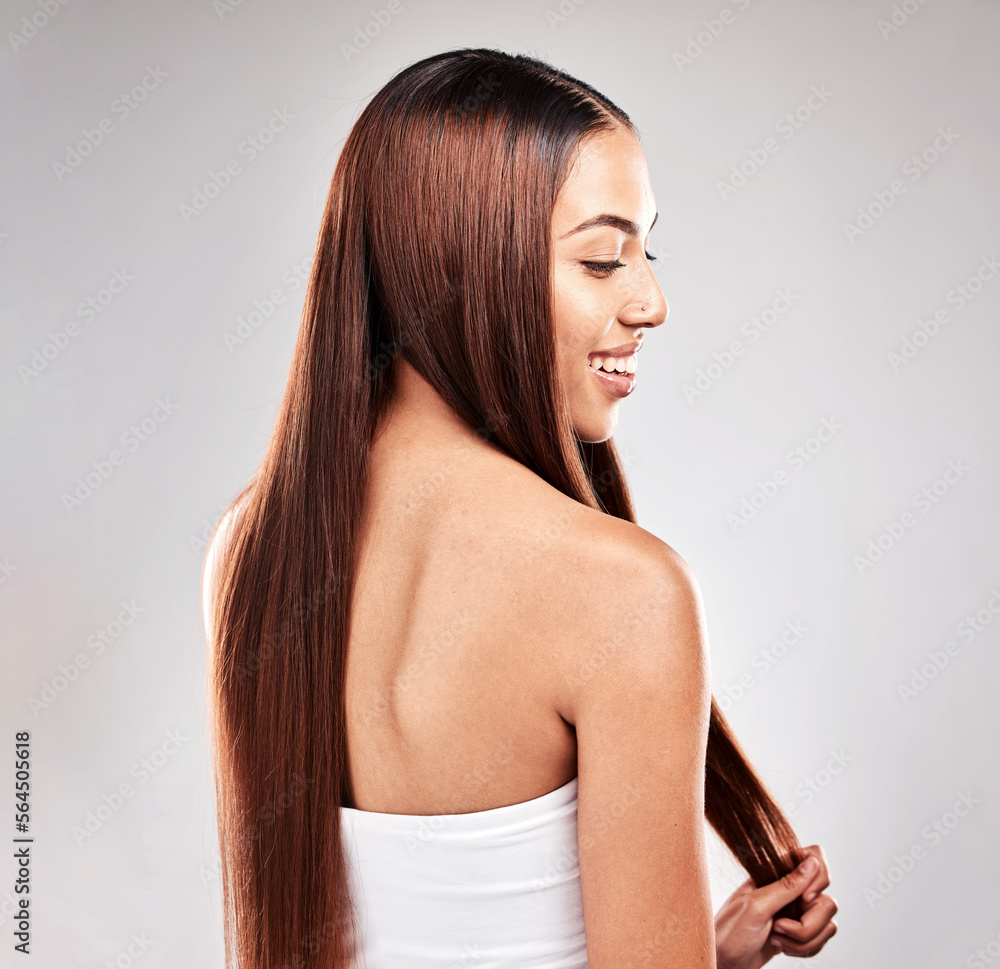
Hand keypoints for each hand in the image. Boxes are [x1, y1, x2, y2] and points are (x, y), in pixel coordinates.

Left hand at [715, 844, 837, 968]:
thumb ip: (787, 886)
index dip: (818, 879)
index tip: (804, 900)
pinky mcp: (800, 931)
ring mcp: (797, 910)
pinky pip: (821, 937)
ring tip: (777, 938)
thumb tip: (812, 863)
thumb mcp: (757, 906)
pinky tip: (782, 947)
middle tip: (780, 927)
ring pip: (826, 922)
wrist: (726, 961)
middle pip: (826, 900)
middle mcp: (790, 888)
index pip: (814, 857)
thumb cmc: (731, 932)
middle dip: (808, 924)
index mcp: (777, 872)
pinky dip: (806, 948)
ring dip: (805, 939)